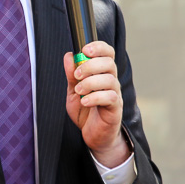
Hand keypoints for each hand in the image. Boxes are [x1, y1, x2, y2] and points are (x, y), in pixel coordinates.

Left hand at [64, 41, 130, 167]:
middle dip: (90, 65)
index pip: (107, 53)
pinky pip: (110, 97)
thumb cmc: (86, 112)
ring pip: (110, 79)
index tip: (85, 50)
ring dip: (90, 82)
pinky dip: (95, 97)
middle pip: (109, 63)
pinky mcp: (115, 108)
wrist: (94, 136)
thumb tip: (69, 55)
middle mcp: (111, 81)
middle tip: (77, 75)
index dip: (98, 47)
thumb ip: (71, 75)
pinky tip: (84, 101)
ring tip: (79, 90)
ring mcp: (115, 94)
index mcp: (102, 73)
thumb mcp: (73, 91)